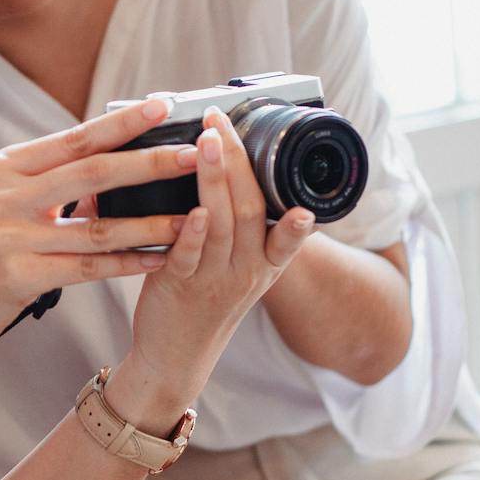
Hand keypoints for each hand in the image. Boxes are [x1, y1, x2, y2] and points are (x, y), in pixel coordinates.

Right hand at [0, 98, 200, 353]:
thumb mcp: (2, 202)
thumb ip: (48, 180)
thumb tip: (112, 155)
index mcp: (3, 167)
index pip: (74, 138)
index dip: (122, 123)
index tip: (163, 106)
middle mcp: (4, 195)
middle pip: (92, 173)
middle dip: (149, 163)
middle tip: (194, 154)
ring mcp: (10, 236)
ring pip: (99, 227)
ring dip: (152, 222)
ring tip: (194, 216)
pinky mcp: (20, 275)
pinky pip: (90, 268)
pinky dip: (129, 263)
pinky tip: (161, 258)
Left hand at [120, 108, 313, 408]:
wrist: (176, 356)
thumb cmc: (206, 301)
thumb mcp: (242, 270)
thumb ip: (246, 228)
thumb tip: (232, 163)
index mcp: (264, 265)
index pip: (288, 239)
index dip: (296, 220)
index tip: (304, 201)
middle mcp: (244, 272)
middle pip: (249, 212)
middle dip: (238, 162)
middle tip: (221, 123)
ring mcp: (211, 280)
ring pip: (220, 226)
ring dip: (214, 180)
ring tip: (207, 143)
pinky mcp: (176, 287)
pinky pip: (186, 257)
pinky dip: (190, 233)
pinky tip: (192, 210)